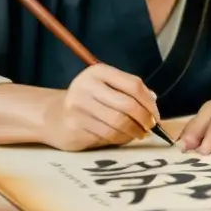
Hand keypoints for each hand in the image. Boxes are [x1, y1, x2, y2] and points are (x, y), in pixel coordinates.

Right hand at [43, 64, 158, 150]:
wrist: (54, 117)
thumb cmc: (89, 102)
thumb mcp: (107, 89)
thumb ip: (130, 92)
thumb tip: (153, 101)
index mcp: (98, 72)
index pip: (133, 84)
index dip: (149, 102)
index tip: (156, 115)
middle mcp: (86, 85)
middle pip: (128, 104)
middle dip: (144, 119)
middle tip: (150, 128)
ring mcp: (78, 105)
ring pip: (119, 122)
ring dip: (134, 132)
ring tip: (139, 134)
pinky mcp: (75, 125)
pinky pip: (107, 134)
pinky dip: (121, 138)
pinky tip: (123, 138)